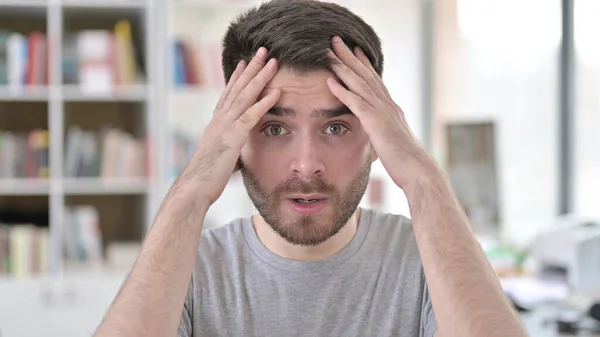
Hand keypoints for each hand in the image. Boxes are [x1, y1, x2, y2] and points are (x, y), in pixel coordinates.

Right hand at [177, 47, 279, 205]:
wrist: (193, 188)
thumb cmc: (205, 179)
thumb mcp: (218, 159)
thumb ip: (227, 151)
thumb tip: (233, 156)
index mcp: (215, 124)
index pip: (228, 95)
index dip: (238, 78)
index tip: (246, 63)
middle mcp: (219, 120)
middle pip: (237, 88)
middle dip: (252, 68)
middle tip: (263, 51)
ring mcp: (224, 127)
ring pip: (245, 95)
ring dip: (260, 77)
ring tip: (273, 62)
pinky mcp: (232, 137)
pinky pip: (251, 116)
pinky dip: (264, 102)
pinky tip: (277, 91)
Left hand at [326, 36, 437, 187]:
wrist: (418, 171)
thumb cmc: (407, 163)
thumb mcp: (393, 143)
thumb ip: (384, 134)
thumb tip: (380, 136)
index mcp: (391, 109)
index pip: (375, 81)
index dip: (363, 64)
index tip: (354, 50)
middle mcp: (388, 106)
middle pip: (365, 75)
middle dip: (350, 56)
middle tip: (336, 40)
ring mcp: (383, 112)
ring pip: (360, 83)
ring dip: (342, 67)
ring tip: (328, 52)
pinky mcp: (376, 123)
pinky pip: (356, 103)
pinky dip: (342, 91)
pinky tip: (329, 81)